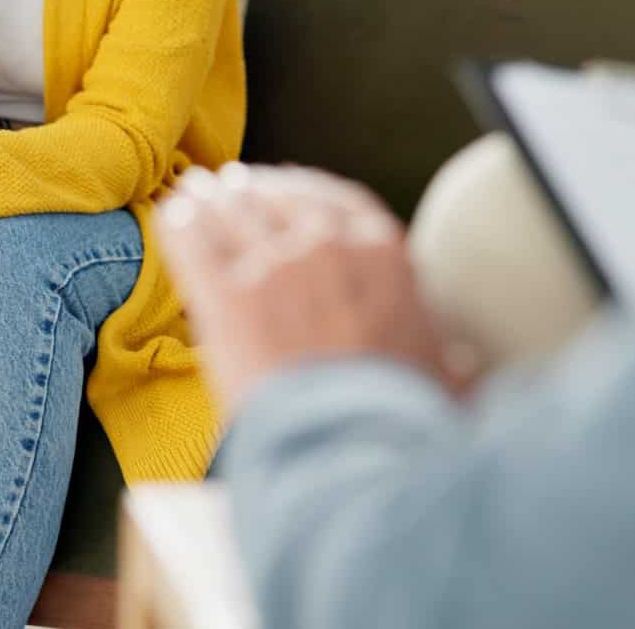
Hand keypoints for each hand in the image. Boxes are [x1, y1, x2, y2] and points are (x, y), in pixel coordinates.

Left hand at [155, 163, 475, 416]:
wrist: (352, 449)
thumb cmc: (400, 422)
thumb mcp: (440, 380)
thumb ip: (445, 360)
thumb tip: (464, 364)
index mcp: (383, 252)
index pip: (333, 200)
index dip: (298, 189)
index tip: (280, 187)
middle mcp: (326, 244)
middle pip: (275, 199)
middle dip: (247, 190)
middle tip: (225, 185)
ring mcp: (273, 266)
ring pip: (230, 212)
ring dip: (207, 200)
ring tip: (189, 191)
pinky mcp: (225, 296)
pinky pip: (193, 240)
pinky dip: (179, 224)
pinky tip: (170, 215)